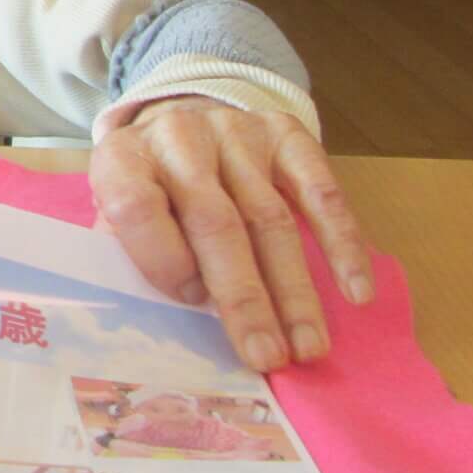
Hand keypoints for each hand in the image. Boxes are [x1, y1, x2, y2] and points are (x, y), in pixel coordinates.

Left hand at [88, 98, 375, 371]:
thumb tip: (160, 329)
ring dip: (294, 290)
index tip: (188, 302)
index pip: (136, 206)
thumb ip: (131, 258)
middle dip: (244, 297)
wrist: (182, 115)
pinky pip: (321, 191)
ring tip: (308, 346)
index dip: (161, 258)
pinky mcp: (286, 134)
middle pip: (215, 222)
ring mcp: (237, 133)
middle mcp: (180, 138)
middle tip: (266, 356)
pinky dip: (341, 244)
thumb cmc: (150, 186)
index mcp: (124, 159)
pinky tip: (355, 291)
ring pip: (271, 217)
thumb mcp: (117, 213)